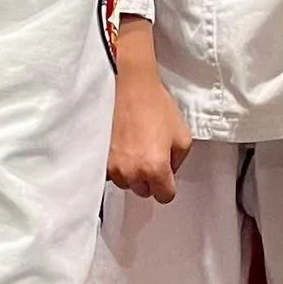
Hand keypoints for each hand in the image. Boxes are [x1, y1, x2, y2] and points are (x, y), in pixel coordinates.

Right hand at [106, 16, 190, 201]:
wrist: (127, 86)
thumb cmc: (154, 105)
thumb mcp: (183, 135)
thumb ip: (179, 161)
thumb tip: (170, 170)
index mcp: (156, 169)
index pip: (164, 197)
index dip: (168, 186)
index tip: (166, 177)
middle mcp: (132, 173)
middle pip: (143, 191)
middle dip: (149, 178)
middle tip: (150, 154)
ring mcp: (112, 167)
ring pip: (125, 182)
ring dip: (131, 171)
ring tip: (134, 146)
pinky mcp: (99, 158)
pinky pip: (110, 171)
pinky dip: (116, 163)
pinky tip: (121, 145)